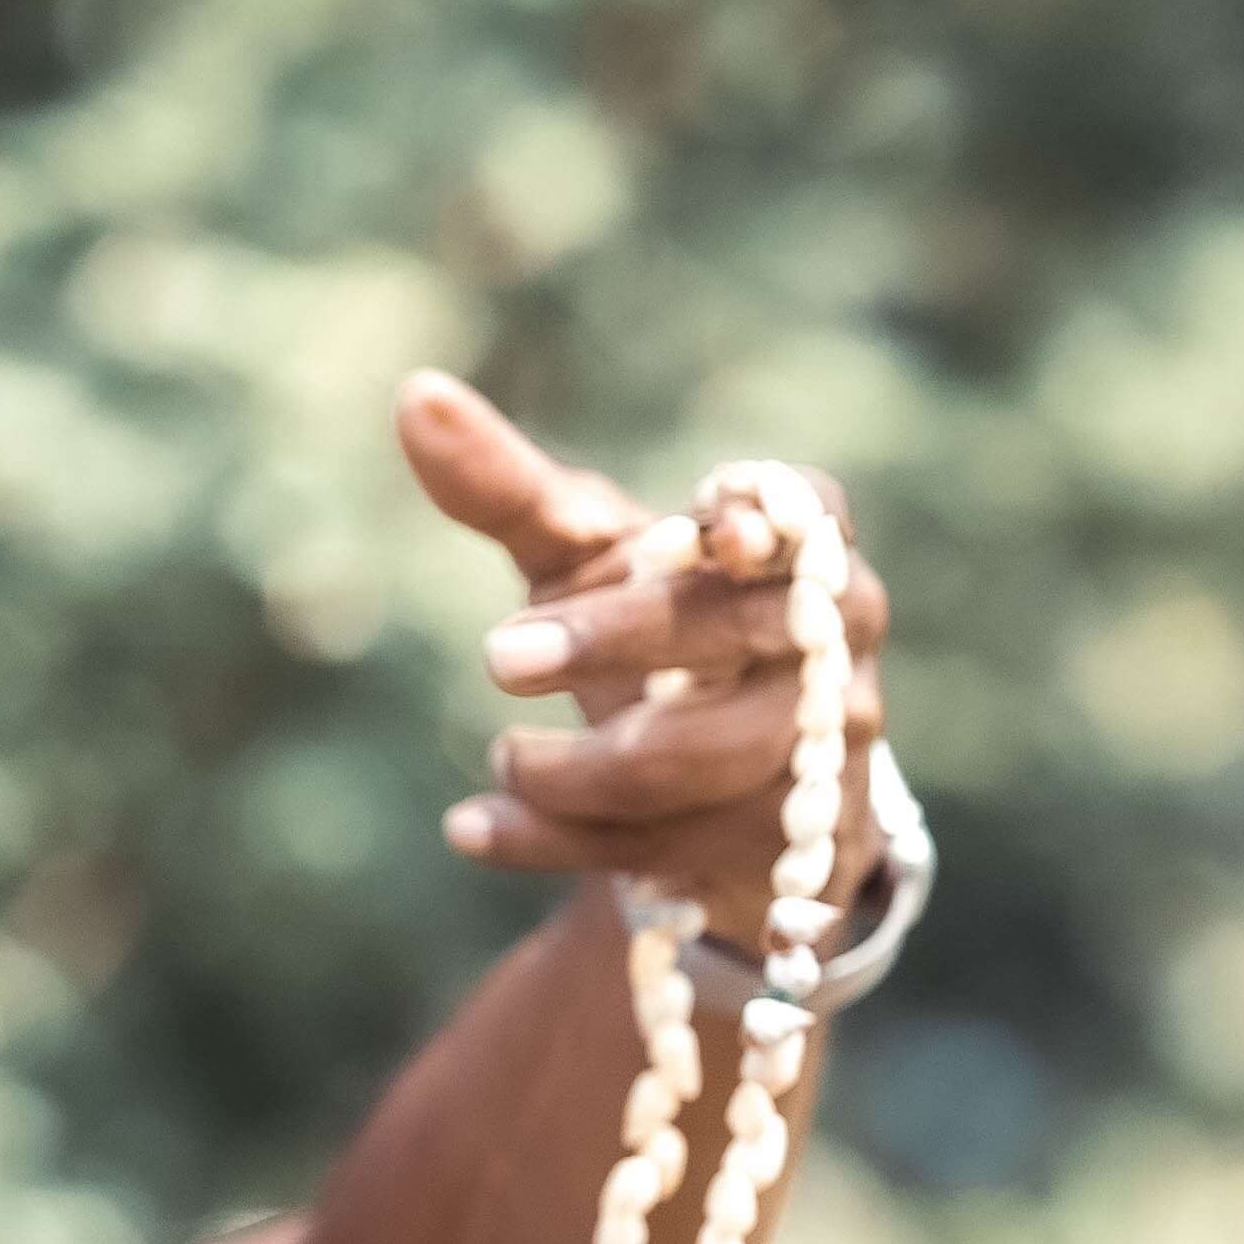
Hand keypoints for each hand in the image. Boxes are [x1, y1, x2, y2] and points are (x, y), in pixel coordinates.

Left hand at [397, 371, 890, 953]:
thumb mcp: (583, 560)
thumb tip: (414, 396)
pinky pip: (659, 845)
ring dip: (576, 769)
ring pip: (700, 760)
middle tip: (495, 657)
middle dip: (617, 642)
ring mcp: (812, 750)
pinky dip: (551, 840)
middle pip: (737, 637)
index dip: (763, 523)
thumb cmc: (651, 632)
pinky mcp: (772, 847)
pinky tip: (470, 828)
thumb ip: (510, 488)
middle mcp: (829, 642)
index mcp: (798, 547)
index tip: (712, 534)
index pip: (801, 519)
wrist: (709, 791)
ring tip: (501, 758)